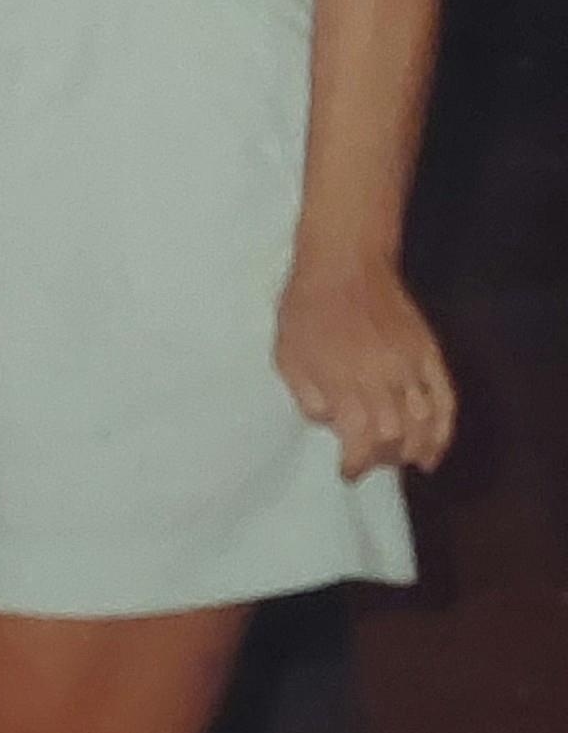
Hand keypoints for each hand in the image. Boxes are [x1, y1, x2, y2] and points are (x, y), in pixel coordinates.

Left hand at [275, 255, 455, 479]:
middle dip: (382, 459)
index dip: (357, 464)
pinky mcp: (428, 351)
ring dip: (414, 450)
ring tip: (403, 461)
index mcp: (343, 380)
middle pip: (394, 438)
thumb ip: (305, 394)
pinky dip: (444, 428)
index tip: (347, 472)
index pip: (360, 440)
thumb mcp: (286, 352)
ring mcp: (409, 365)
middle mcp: (381, 378)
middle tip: (370, 461)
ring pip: (424, 423)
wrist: (344, 260)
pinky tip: (435, 446)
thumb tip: (330, 424)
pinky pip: (445, 398)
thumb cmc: (306, 305)